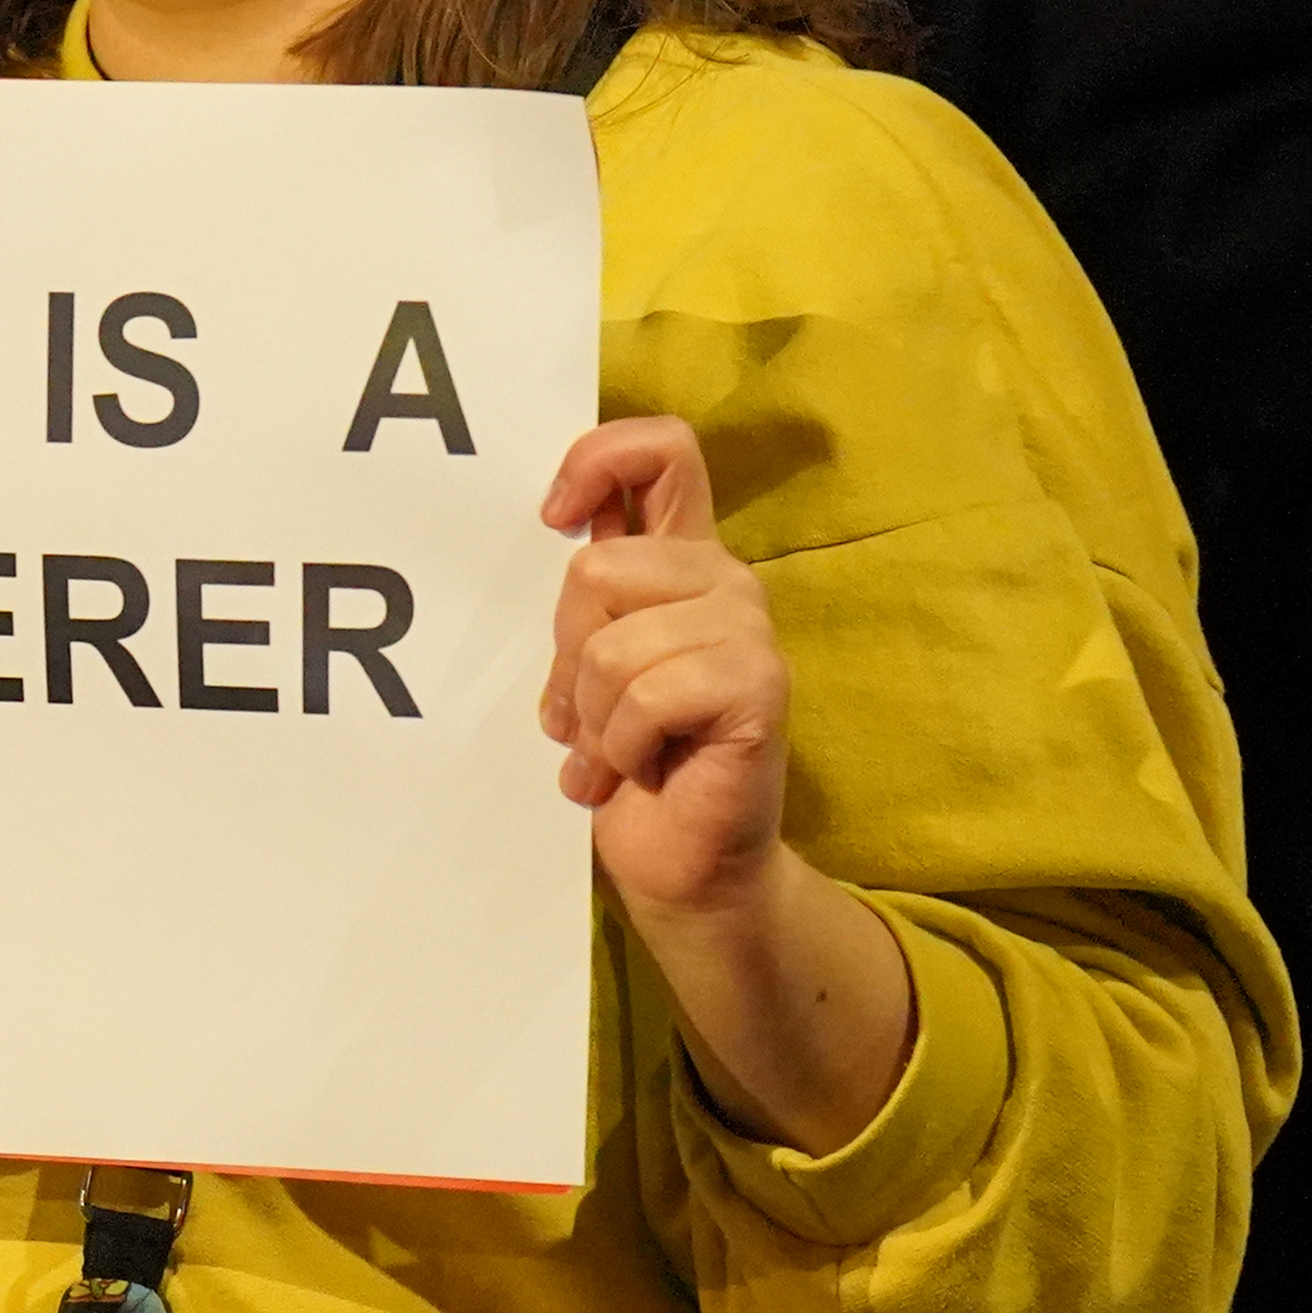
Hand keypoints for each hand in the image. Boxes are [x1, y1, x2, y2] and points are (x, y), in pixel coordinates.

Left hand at [537, 414, 908, 1150]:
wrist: (679, 860)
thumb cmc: (629, 761)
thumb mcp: (586, 666)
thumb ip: (589, 598)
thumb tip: (562, 526)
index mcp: (680, 562)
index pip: (661, 452)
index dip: (596, 458)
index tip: (552, 518)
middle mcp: (723, 581)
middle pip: (595, 567)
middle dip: (568, 654)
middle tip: (590, 714)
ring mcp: (748, 631)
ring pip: (613, 643)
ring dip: (595, 714)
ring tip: (618, 749)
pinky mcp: (760, 685)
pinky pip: (650, 693)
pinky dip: (625, 744)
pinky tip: (645, 768)